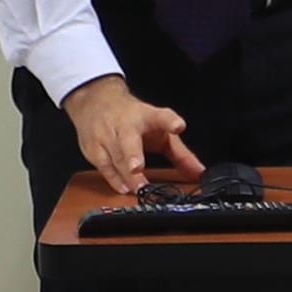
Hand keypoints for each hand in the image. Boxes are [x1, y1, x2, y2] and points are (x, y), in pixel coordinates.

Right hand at [63, 73, 198, 190]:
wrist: (96, 102)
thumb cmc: (132, 118)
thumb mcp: (159, 130)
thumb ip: (180, 153)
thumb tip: (199, 173)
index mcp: (145, 116)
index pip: (159, 116)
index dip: (169, 121)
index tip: (178, 126)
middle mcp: (125, 124)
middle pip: (128, 139)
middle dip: (133, 153)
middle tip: (138, 167)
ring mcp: (106, 135)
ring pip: (114, 156)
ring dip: (124, 174)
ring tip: (136, 188)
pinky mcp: (93, 147)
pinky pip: (103, 166)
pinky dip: (113, 179)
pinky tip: (123, 187)